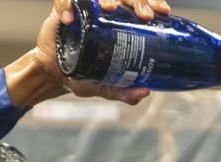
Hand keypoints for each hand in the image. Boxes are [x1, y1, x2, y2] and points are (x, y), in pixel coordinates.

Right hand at [30, 0, 171, 104]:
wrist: (56, 77)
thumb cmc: (84, 76)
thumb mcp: (107, 87)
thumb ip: (125, 92)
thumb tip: (145, 92)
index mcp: (122, 26)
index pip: (142, 8)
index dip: (154, 4)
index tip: (164, 12)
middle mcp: (107, 14)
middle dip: (139, 1)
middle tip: (144, 15)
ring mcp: (86, 9)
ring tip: (109, 8)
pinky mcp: (65, 9)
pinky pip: (65, 0)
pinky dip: (66, 6)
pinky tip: (68, 20)